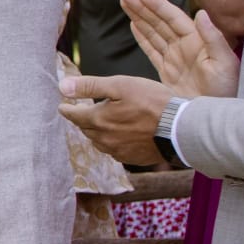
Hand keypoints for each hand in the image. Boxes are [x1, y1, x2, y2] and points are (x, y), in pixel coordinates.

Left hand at [57, 71, 173, 163]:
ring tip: (100, 124)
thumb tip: (62, 86)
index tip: (62, 107)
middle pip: (86, 129)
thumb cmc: (153, 102)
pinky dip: (113, 142)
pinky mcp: (133, 158)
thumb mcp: (120, 85)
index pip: (74, 115)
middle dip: (82, 120)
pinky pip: (115, 151)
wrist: (181, 128)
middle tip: (82, 113)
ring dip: (97, 132)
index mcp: (98, 120)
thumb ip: (90, 86)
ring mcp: (118, 151)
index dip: (67, 109)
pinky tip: (119, 137)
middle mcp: (104, 139)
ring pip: (99, 141)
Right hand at [123, 0, 240, 97]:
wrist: (214, 117)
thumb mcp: (224, 63)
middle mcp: (185, 47)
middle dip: (142, 7)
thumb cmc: (226, 91)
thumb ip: (213, 38)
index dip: (158, 5)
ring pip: (153, 33)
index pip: (174, 19)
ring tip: (125, 2)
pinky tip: (133, 25)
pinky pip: (152, 50)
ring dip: (139, 18)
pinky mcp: (167, 73)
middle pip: (160, 22)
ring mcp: (175, 59)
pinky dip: (142, 37)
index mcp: (197, 42)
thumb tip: (201, 13)